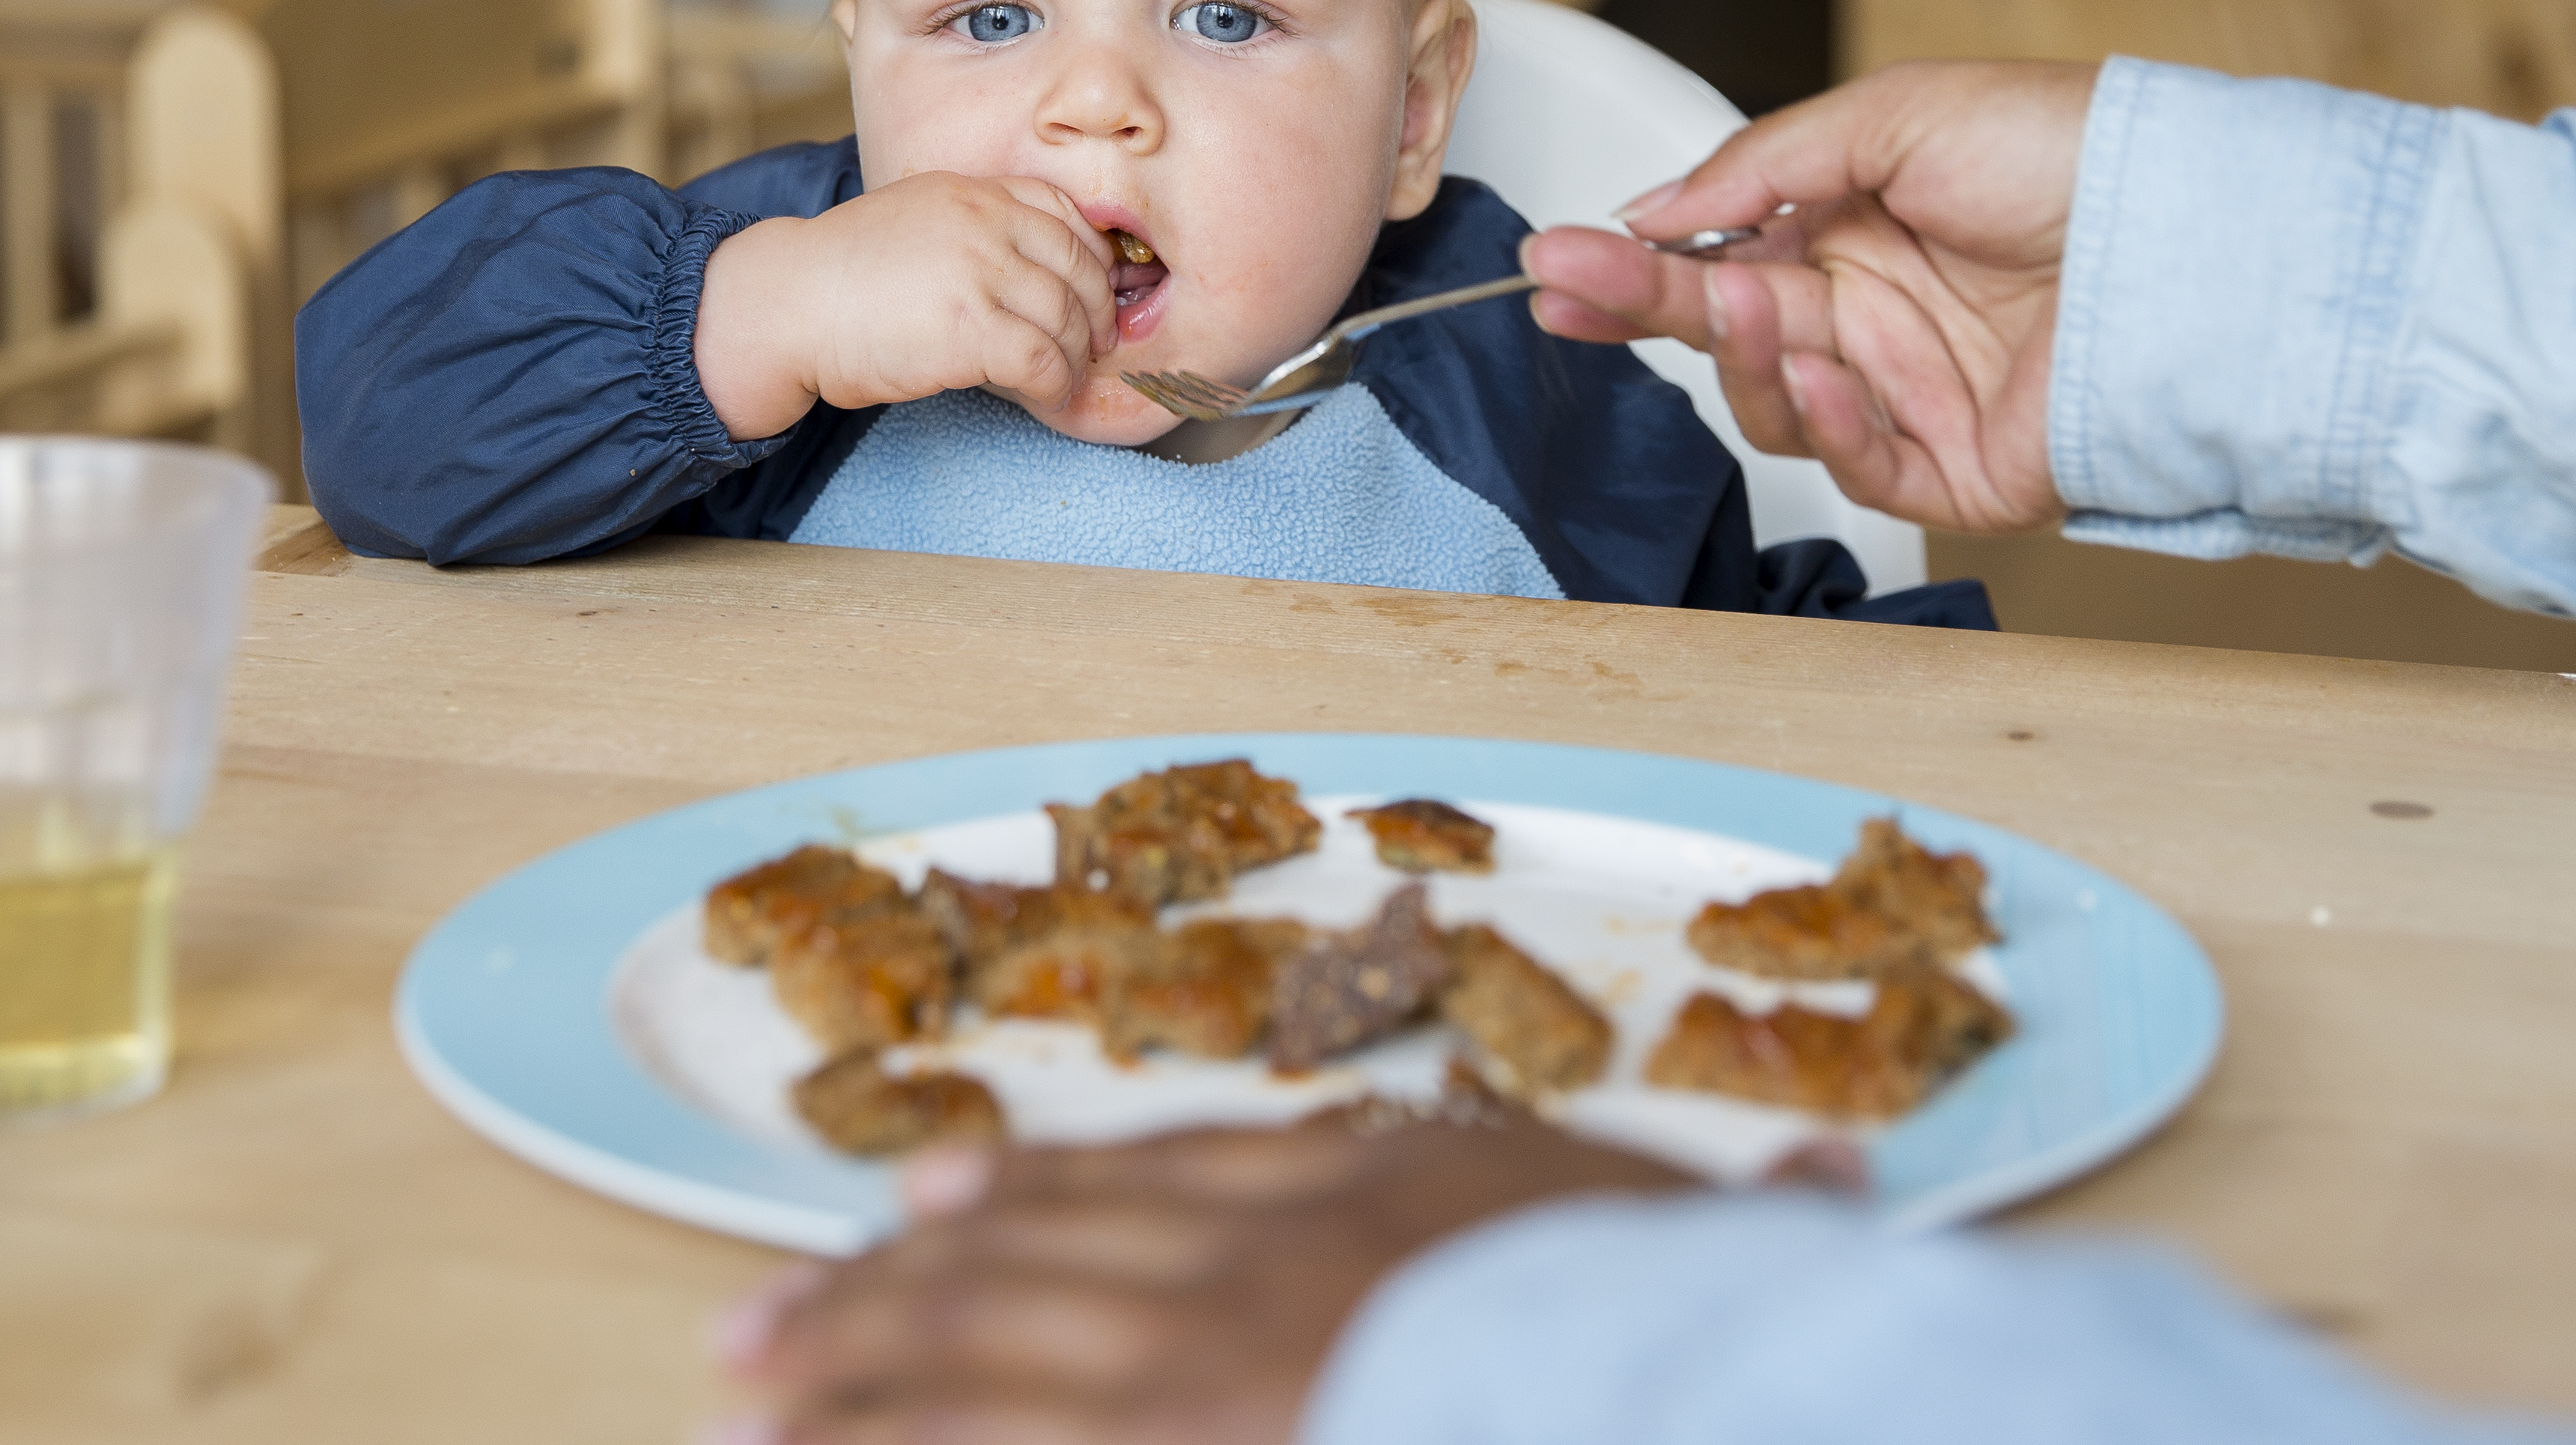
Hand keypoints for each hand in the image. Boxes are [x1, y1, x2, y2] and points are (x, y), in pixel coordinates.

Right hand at [695, 173, 1119, 438]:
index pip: (1064, 213)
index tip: (1096, 289)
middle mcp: (983, 224)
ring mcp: (978, 274)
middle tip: (1097, 342)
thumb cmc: (841, 273)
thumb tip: (1026, 266)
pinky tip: (1045, 394)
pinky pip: (1041, 360)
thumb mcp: (914, 217)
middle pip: (1077, 267)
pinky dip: (1054, 383)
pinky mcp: (969, 330)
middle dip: (1097, 311)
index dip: (1094, 257)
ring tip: (1064, 377)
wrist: (785, 304)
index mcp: (972, 192)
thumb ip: (971, 226)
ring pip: (1066, 318)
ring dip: (1075, 357)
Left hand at [716, 1123, 1730, 1443]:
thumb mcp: (1702, 1248)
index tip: (945, 1196)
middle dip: (888, 1293)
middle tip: (767, 1323)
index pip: (1170, 1181)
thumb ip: (1739, 1217)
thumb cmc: (1675, 1330)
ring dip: (845, 1375)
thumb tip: (1839, 1182)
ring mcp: (1189, 1387)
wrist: (1651, 1392)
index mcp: (1367, 1210)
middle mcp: (1252, 1278)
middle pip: (1034, 1264)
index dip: (1045, 1190)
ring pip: (977, 1360)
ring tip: (736, 1393)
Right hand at [1518, 61, 2099, 536]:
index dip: (1637, 263)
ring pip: (1778, 404)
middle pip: (1727, 330)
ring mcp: (1913, 394)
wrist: (2187, 235)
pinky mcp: (1957, 469)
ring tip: (1738, 308)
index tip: (1561, 259)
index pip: (1719, 255)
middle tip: (1565, 291)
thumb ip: (1763, 165)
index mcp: (1858, 226)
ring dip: (1742, 359)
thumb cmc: (2072, 152)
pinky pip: (1861, 467)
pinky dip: (1830, 423)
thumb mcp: (1896, 114)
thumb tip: (1656, 208)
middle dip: (1641, 309)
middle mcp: (1877, 312)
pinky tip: (1823, 372)